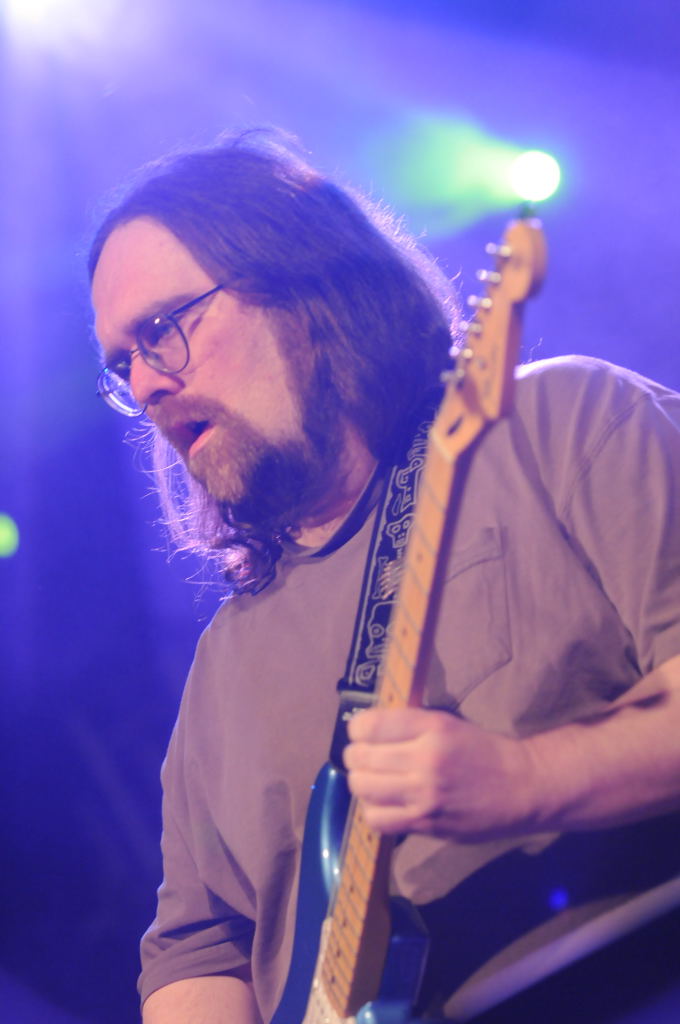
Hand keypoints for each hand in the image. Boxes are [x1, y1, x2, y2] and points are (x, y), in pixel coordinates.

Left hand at [343, 707, 535, 840]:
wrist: (522, 787)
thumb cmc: (484, 750)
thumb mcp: (447, 723)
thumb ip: (409, 726)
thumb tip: (367, 729)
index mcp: (431, 727)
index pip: (370, 725)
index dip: (356, 729)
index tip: (361, 733)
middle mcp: (424, 759)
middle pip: (360, 758)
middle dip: (354, 756)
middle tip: (361, 758)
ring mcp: (424, 795)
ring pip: (363, 788)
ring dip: (361, 782)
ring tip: (371, 780)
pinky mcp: (426, 823)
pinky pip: (378, 819)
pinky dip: (373, 810)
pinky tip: (384, 804)